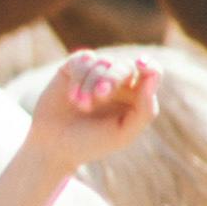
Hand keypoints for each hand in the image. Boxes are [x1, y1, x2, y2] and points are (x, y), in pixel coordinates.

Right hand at [32, 49, 162, 137]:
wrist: (54, 145)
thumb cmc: (92, 143)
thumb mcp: (122, 134)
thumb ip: (145, 111)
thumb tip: (153, 79)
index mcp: (136, 97)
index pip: (152, 73)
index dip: (149, 65)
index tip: (141, 65)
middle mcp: (119, 82)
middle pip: (125, 66)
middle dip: (113, 78)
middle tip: (100, 96)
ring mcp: (96, 72)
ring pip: (103, 62)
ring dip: (91, 83)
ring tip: (82, 106)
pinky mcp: (75, 67)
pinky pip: (83, 60)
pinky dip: (79, 77)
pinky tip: (72, 97)